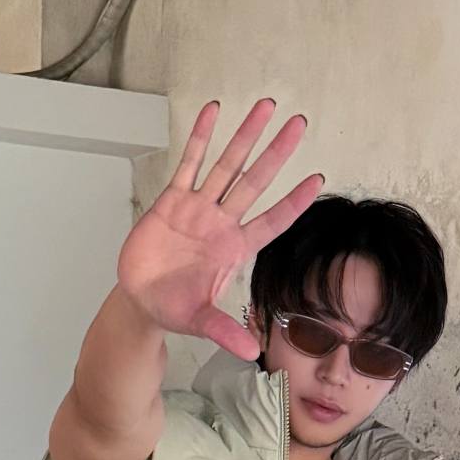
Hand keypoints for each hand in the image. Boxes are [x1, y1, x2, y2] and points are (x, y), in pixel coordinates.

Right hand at [116, 98, 323, 359]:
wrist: (140, 300)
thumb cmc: (173, 308)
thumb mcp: (199, 321)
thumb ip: (224, 331)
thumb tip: (250, 352)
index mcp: (234, 248)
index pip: (273, 220)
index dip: (294, 201)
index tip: (319, 178)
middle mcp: (222, 222)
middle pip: (255, 180)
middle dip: (277, 151)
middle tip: (299, 122)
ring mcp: (198, 208)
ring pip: (227, 164)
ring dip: (245, 135)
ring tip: (264, 106)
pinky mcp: (172, 201)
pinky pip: (190, 163)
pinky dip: (201, 137)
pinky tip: (213, 111)